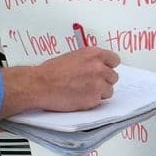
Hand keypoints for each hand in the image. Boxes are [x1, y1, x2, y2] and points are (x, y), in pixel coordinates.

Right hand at [0, 47, 120, 117]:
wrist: (41, 85)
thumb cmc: (51, 71)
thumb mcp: (73, 57)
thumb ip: (89, 61)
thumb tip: (97, 66)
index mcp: (94, 54)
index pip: (114, 60)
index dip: (109, 66)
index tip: (105, 70)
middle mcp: (99, 67)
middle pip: (113, 76)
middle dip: (104, 80)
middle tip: (91, 83)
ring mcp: (98, 84)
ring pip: (109, 90)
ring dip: (100, 92)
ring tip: (84, 91)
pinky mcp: (94, 98)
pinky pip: (100, 101)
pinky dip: (91, 101)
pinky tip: (79, 98)